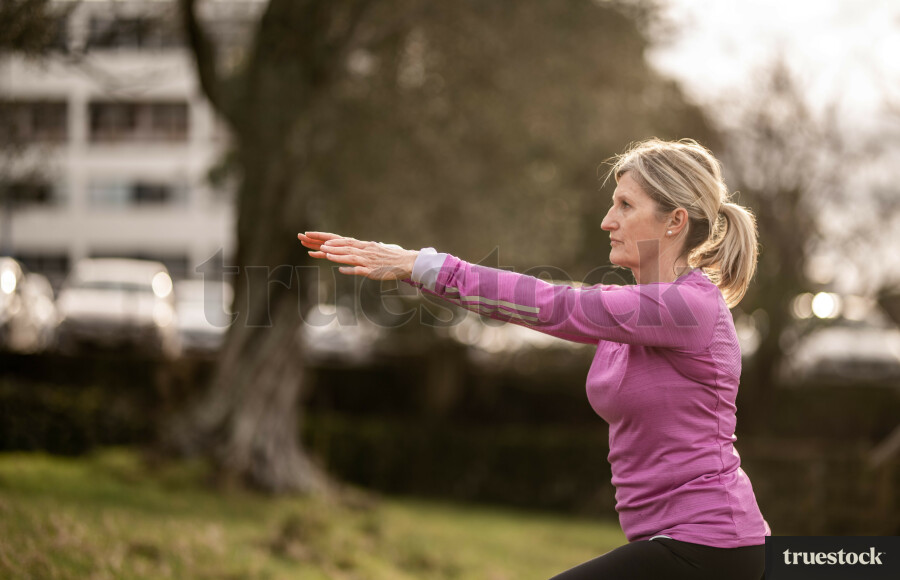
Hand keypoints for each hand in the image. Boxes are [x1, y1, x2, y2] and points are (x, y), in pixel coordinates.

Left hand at [298, 231, 418, 279]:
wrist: (408, 262)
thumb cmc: (394, 257)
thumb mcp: (380, 250)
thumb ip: (370, 250)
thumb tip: (366, 250)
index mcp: (364, 245)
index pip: (341, 240)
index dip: (326, 238)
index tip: (311, 237)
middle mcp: (364, 250)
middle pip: (341, 245)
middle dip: (324, 242)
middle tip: (307, 239)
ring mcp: (367, 260)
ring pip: (349, 255)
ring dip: (336, 253)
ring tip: (323, 252)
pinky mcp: (372, 270)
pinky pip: (359, 269)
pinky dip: (349, 268)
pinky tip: (340, 268)